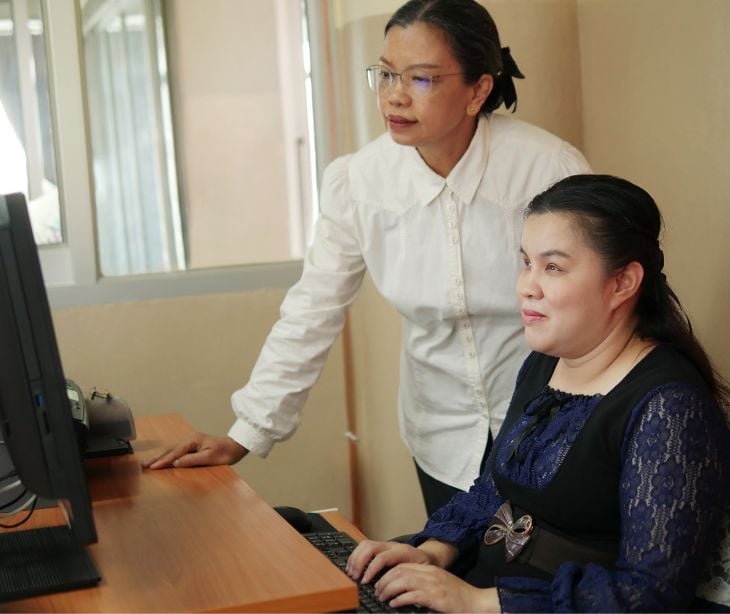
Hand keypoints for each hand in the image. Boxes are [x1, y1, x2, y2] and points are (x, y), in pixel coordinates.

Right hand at [141, 432, 247, 468]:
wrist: (235, 446)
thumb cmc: (225, 453)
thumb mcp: (210, 458)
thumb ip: (192, 460)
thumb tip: (176, 463)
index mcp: (192, 440)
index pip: (175, 453)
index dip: (163, 461)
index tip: (153, 467)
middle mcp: (189, 438)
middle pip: (169, 449)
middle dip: (156, 457)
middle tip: (143, 464)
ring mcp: (190, 441)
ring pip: (171, 449)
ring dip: (159, 455)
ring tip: (148, 461)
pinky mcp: (192, 444)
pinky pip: (176, 450)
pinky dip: (166, 454)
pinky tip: (160, 458)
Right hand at [346, 540, 433, 584]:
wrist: (428, 556)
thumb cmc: (424, 567)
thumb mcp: (420, 574)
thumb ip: (408, 579)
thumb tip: (398, 594)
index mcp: (403, 552)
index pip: (382, 557)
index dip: (371, 569)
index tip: (365, 582)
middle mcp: (392, 546)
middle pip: (370, 547)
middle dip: (359, 562)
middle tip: (355, 577)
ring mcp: (386, 545)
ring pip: (365, 544)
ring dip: (356, 558)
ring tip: (352, 572)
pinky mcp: (381, 547)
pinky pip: (365, 546)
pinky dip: (356, 556)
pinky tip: (354, 567)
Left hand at [375, 564, 499, 612]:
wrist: (478, 603)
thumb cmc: (459, 597)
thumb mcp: (440, 584)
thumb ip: (424, 583)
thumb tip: (404, 590)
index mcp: (431, 570)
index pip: (403, 566)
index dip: (388, 573)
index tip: (380, 582)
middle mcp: (430, 574)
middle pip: (400, 571)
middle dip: (385, 581)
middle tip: (378, 591)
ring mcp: (433, 585)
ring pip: (403, 581)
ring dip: (389, 589)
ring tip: (383, 597)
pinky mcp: (435, 598)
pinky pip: (412, 595)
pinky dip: (400, 599)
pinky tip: (394, 604)